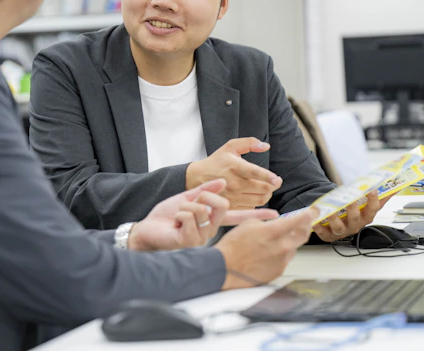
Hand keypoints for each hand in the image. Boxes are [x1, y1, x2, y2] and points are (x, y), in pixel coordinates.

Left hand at [128, 178, 279, 251]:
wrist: (147, 229)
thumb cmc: (166, 216)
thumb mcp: (187, 197)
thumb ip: (205, 190)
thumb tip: (223, 182)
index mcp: (213, 219)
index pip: (239, 217)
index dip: (257, 216)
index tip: (276, 214)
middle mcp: (212, 230)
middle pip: (223, 205)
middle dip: (205, 196)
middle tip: (189, 202)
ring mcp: (203, 237)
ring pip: (204, 211)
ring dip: (187, 206)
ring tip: (178, 215)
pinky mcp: (191, 242)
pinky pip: (191, 218)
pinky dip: (180, 214)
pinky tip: (175, 223)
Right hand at [185, 137, 281, 209]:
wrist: (196, 179)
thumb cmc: (216, 161)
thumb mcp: (230, 147)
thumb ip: (249, 143)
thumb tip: (266, 146)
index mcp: (235, 166)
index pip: (256, 173)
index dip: (270, 178)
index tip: (278, 179)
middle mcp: (235, 183)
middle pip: (263, 189)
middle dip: (273, 186)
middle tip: (274, 182)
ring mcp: (233, 197)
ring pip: (260, 200)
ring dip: (267, 194)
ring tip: (266, 188)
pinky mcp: (232, 206)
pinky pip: (252, 207)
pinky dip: (256, 202)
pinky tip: (253, 195)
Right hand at [216, 207, 317, 289]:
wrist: (226, 268)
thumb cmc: (233, 246)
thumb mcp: (249, 224)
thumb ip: (267, 222)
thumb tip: (275, 221)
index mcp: (274, 232)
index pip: (301, 220)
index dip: (310, 213)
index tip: (314, 210)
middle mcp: (282, 247)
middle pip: (303, 235)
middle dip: (305, 227)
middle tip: (302, 223)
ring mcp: (282, 260)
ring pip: (294, 247)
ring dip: (290, 241)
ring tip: (275, 239)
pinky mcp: (279, 271)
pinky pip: (285, 258)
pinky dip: (281, 253)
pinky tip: (268, 252)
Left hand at [312, 191, 391, 241]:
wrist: (337, 218)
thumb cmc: (352, 210)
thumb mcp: (366, 204)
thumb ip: (380, 196)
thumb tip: (396, 186)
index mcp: (366, 217)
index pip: (373, 210)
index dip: (373, 201)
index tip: (372, 190)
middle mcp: (354, 226)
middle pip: (355, 219)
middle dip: (352, 209)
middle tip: (349, 200)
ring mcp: (341, 231)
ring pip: (338, 227)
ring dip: (334, 219)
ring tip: (329, 211)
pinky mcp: (327, 235)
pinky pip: (322, 232)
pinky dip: (318, 227)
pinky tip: (314, 220)